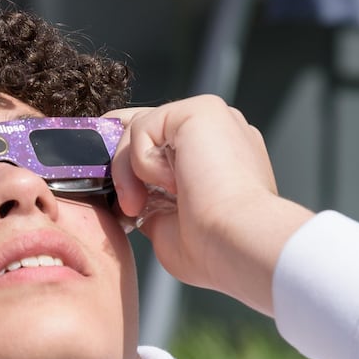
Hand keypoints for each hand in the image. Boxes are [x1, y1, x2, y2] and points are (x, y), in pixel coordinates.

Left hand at [108, 96, 312, 314]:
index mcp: (217, 159)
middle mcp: (217, 134)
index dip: (133, 170)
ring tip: (142, 205)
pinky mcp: (199, 110)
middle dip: (123, 169)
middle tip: (128, 208)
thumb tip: (132, 201)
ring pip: (139, 130)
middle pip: (146, 133)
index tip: (126, 206)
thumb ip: (151, 204)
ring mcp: (211, 119)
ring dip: (128, 173)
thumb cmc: (213, 247)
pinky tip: (173, 184)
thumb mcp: (168, 226)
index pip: (162, 148)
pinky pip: (143, 127)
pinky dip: (142, 162)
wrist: (236, 244)